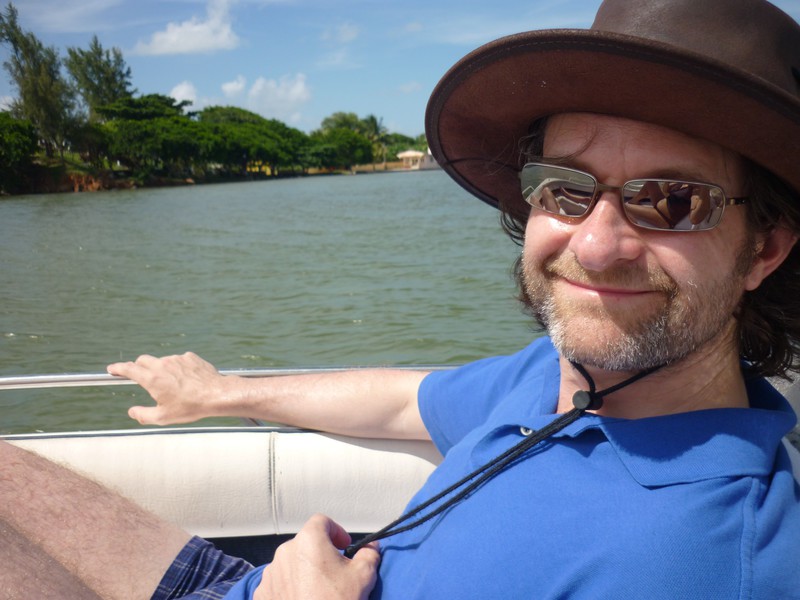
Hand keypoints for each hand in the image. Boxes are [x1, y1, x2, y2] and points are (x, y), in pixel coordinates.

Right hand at [107, 352, 223, 424]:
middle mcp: (163, 364)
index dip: (118, 368)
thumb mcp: (163, 417)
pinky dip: (178, 368)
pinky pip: (179, 360)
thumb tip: (132, 411)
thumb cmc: (190, 407)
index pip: (129, 369)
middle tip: (142, 378)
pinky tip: (186, 380)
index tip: (112, 369)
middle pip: (143, 360)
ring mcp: (178, 359)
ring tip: (173, 386)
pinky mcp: (191, 357)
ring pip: (162, 360)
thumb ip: (143, 415)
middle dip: (138, 367)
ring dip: (161, 369)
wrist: (216, 395)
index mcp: (153, 378)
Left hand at [254, 514, 379, 599]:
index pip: (322, 521)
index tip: (344, 547)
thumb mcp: (362, 577)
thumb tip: (372, 547)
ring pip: (290, 563)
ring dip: (303, 570)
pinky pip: (278, 583)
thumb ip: (369, 554)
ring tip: (317, 591)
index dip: (336, 531)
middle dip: (320, 553)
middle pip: (305, 543)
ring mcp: (270, 574)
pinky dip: (289, 587)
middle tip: (334, 572)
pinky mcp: (262, 593)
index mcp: (309, 540)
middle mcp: (285, 552)